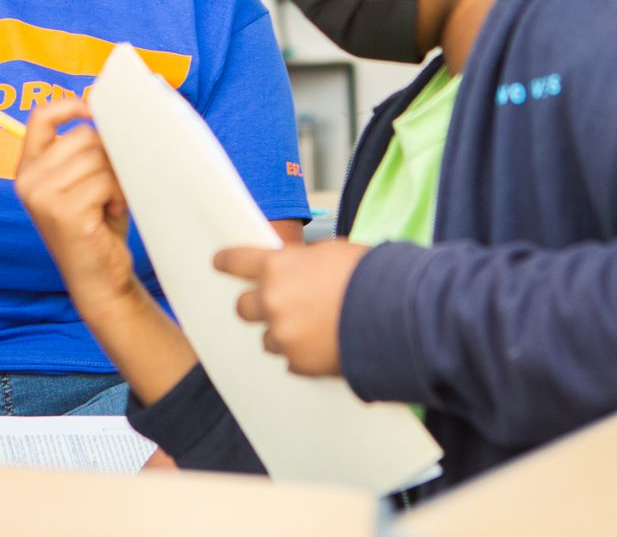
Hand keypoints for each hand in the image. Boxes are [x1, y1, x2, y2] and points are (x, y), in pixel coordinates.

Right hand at [14, 96, 140, 313]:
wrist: (100, 279)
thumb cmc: (97, 225)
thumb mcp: (84, 180)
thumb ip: (84, 147)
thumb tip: (101, 101)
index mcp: (28, 170)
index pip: (40, 117)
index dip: (69, 105)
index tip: (93, 108)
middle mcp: (29, 181)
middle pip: (83, 136)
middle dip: (108, 156)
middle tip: (110, 185)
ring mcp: (43, 197)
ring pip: (98, 158)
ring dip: (115, 179)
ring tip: (108, 202)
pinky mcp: (65, 212)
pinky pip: (106, 180)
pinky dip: (118, 195)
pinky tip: (109, 214)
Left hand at [214, 239, 368, 377]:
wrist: (398, 314)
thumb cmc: (370, 275)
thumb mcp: (331, 254)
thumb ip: (302, 262)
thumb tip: (295, 267)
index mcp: (276, 267)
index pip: (235, 261)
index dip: (226, 261)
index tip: (218, 262)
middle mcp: (272, 301)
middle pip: (243, 307)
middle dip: (258, 306)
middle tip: (276, 306)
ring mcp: (283, 336)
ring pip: (267, 337)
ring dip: (283, 333)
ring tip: (314, 328)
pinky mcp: (299, 363)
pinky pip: (291, 361)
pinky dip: (303, 355)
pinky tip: (326, 345)